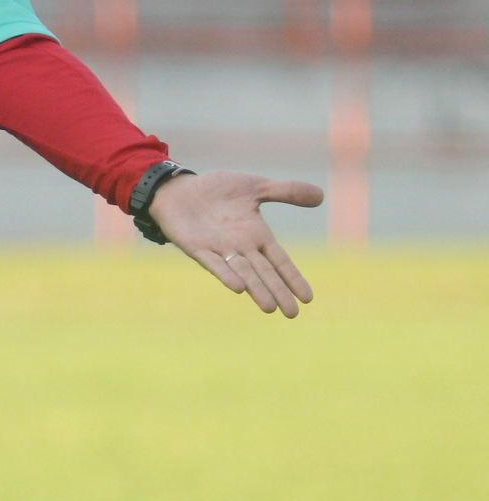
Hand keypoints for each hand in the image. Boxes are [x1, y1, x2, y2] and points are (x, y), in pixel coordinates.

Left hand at [148, 170, 321, 317]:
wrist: (178, 188)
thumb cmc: (217, 190)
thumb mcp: (255, 186)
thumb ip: (286, 191)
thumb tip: (322, 195)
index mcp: (257, 234)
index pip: (280, 260)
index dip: (292, 277)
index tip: (308, 298)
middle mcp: (240, 246)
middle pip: (264, 272)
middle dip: (278, 291)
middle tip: (292, 314)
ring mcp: (219, 248)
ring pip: (242, 272)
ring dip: (256, 289)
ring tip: (269, 308)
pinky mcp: (197, 247)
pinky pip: (213, 263)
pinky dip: (225, 274)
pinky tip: (237, 288)